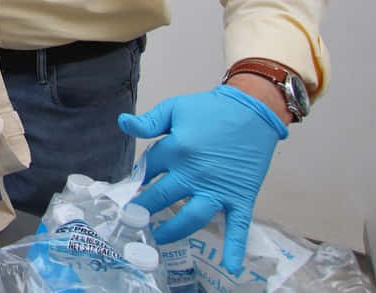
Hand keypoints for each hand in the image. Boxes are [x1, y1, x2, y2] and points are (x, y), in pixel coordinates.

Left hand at [118, 85, 287, 272]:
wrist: (253, 110)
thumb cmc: (211, 109)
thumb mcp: (175, 108)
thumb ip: (148, 121)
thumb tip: (122, 123)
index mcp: (177, 149)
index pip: (148, 169)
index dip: (139, 177)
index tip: (132, 187)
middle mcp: (195, 173)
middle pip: (162, 196)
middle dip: (143, 208)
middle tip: (131, 219)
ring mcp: (218, 188)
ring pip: (192, 216)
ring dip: (174, 230)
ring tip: (158, 237)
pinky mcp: (241, 197)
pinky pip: (238, 226)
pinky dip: (235, 247)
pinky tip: (230, 267)